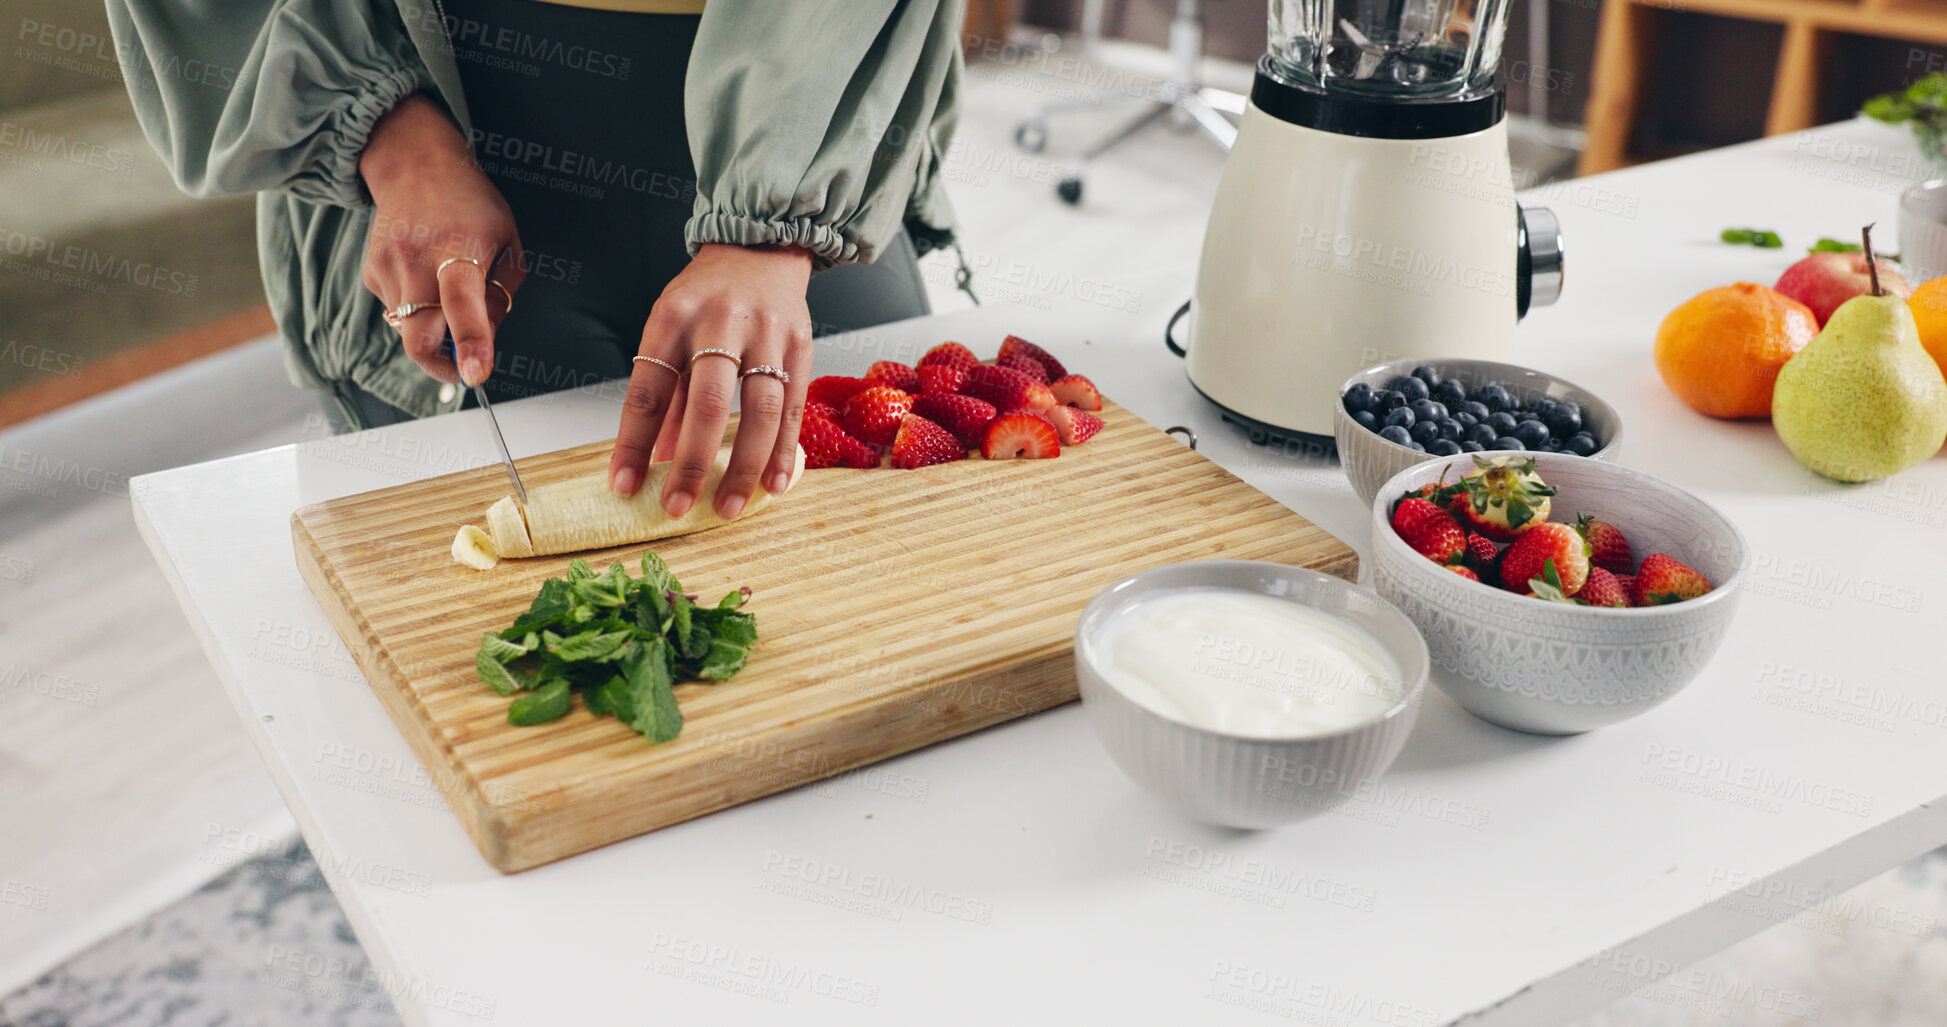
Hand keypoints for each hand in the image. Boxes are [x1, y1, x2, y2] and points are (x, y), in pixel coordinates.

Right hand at [359, 94, 523, 385]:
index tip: (474, 375)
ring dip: (433, 328)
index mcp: (460, 250)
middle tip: (463, 363)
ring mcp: (387, 267)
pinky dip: (417, 308)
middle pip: (418, 338)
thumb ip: (500, 295)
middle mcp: (417, 261)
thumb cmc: (472, 205)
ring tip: (447, 289)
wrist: (415, 165)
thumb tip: (484, 341)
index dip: (471, 343)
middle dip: (440, 364)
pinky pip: (397, 312)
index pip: (463, 305)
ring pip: (409, 329)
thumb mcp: (508, 243)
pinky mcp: (370, 273)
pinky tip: (425, 275)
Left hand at [609, 244, 814, 519]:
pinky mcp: (801, 345)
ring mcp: (766, 334)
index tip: (624, 485)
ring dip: (743, 466)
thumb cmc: (707, 296)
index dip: (633, 443)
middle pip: (708, 402)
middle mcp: (720, 323)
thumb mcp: (671, 329)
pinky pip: (793, 407)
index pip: (648, 390)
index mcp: (673, 318)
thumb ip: (668, 394)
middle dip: (692, 463)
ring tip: (729, 507)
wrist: (760, 248)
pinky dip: (783, 451)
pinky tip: (773, 484)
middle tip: (678, 506)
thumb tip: (659, 458)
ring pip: (759, 409)